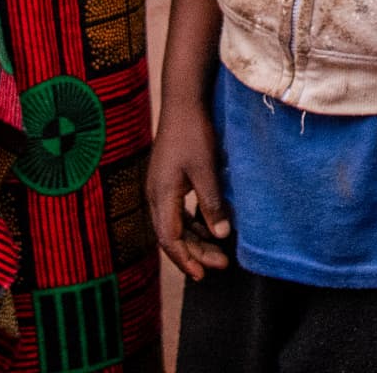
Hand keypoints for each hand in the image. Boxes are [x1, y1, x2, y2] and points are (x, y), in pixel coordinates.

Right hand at [143, 97, 232, 281]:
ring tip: (218, 251)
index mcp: (161, 195)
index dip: (185, 260)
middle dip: (195, 252)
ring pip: (174, 224)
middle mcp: (155, 194)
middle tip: (221, 264)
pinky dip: (192, 223)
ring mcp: (159, 186)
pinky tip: (208, 227)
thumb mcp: (207, 170)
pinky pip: (177, 211)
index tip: (202, 275)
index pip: (169, 239)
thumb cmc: (194, 133)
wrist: (183, 100)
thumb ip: (212, 203)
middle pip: (171, 235)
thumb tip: (221, 235)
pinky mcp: (167, 179)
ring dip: (195, 239)